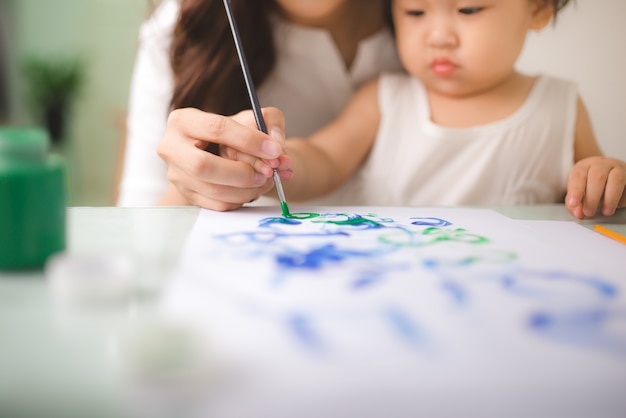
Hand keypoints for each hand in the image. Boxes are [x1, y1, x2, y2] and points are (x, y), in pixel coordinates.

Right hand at [157, 107, 286, 210]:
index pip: (216, 128)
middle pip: (203, 165)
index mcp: (183, 121)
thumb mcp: (250, 117)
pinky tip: (252, 189)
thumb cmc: (234, 133)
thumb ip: (270, 121)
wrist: (216, 152)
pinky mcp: (187, 195)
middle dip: (242, 172)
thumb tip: (276, 143)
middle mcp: (171, 148)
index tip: (274, 150)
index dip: (249, 140)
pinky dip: (240, 199)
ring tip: (264, 181)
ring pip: (212, 189)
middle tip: (267, 172)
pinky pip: (217, 204)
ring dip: (246, 189)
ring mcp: (176, 175)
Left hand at [565, 156, 625, 217]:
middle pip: (597, 177)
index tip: (573, 203)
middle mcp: (601, 164)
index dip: (575, 191)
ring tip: (606, 212)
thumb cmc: (590, 185)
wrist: (609, 174)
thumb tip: (578, 213)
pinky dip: (622, 199)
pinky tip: (617, 205)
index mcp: (584, 166)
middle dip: (592, 197)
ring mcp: (618, 168)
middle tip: (589, 212)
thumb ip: (574, 204)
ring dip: (610, 198)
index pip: (578, 176)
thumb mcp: (578, 192)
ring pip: (617, 179)